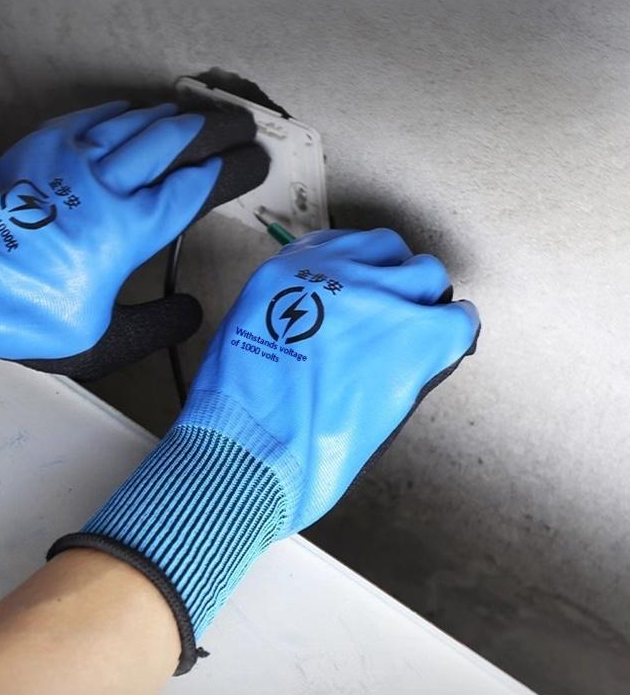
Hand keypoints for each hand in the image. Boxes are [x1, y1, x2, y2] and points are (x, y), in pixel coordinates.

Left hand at [0, 101, 267, 376]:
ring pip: (139, 122)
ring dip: (177, 117)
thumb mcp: (100, 344)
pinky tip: (136, 113)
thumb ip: (156, 326)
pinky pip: (95, 118)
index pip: (197, 187)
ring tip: (200, 118)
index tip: (258, 160)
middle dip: (218, 129)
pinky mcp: (40, 147)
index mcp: (130, 228)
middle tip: (244, 125)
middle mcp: (110, 183)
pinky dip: (126, 113)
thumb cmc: (26, 315)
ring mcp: (73, 158)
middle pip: (177, 140)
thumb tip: (195, 309)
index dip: (233, 170)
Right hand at [50, 228, 479, 670]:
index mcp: (286, 271)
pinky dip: (456, 333)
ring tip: (417, 337)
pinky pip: (458, 320)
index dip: (361, 269)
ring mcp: (376, 300)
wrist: (247, 450)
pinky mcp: (411, 338)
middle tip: (391, 316)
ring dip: (424, 303)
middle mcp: (333, 272)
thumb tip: (321, 322)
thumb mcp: (244, 336)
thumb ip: (284, 313)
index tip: (366, 287)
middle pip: (390, 253)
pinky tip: (443, 351)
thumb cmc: (236, 412)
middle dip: (394, 281)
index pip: (343, 244)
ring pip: (427, 277)